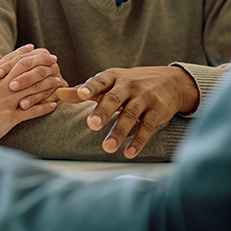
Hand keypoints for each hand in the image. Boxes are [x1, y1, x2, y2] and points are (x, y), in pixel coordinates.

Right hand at [0, 44, 58, 141]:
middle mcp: (0, 87)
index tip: (33, 48)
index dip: (23, 53)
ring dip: (47, 84)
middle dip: (40, 64)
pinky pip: (31, 111)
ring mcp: (6, 102)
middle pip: (25, 71)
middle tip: (53, 59)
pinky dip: (43, 107)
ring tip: (58, 81)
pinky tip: (53, 105)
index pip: (9, 62)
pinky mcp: (9, 117)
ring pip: (31, 89)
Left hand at [54, 65, 198, 158]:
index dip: (91, 87)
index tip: (81, 94)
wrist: (171, 81)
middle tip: (92, 124)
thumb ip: (86, 90)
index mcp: (114, 77)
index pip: (100, 81)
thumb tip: (58, 93)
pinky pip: (147, 127)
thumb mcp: (111, 83)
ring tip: (107, 148)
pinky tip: (129, 153)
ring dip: (119, 132)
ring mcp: (144, 98)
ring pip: (130, 115)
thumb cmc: (132, 83)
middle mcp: (129, 85)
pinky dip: (138, 141)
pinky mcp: (157, 111)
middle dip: (103, 111)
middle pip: (114, 99)